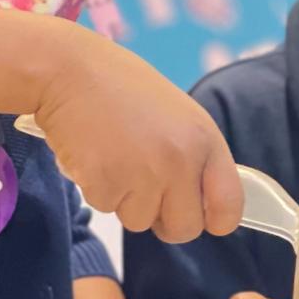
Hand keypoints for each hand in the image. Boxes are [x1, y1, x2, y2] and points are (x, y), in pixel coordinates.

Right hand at [33, 26, 241, 242]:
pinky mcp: (104, 183)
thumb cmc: (122, 89)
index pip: (230, 205)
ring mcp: (143, 174)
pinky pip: (106, 207)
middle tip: (143, 190)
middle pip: (184, 228)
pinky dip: (97, 188)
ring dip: (124, 199)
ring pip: (139, 221)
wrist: (68, 70)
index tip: (204, 219)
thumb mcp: (178, 116)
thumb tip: (202, 201)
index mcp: (205, 140)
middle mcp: (181, 160)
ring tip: (114, 156)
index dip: (215, 220)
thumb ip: (195, 156)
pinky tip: (94, 154)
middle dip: (163, 219)